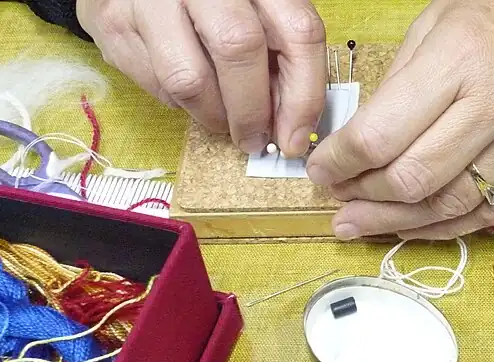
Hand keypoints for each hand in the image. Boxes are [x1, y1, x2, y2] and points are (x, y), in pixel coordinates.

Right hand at [77, 0, 327, 155]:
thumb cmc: (214, 5)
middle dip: (251, 111)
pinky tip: (188, 91)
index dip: (303, 94)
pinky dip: (178, 103)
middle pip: (239, 48)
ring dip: (212, 116)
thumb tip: (291, 125)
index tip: (296, 136)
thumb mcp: (258, 17)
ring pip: (189, 78)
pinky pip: (154, 83)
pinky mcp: (114, 21)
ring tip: (220, 120)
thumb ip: (281, 59)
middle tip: (253, 139)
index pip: (298, 32)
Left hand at [305, 0, 493, 239]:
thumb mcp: (434, 24)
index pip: (382, 134)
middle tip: (338, 200)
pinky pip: (491, 212)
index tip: (321, 170)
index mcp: (460, 59)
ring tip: (361, 223)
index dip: (340, 162)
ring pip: (452, 205)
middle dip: (364, 196)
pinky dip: (446, 226)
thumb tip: (355, 145)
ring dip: (398, 221)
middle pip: (415, 178)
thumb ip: (396, 87)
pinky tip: (414, 226)